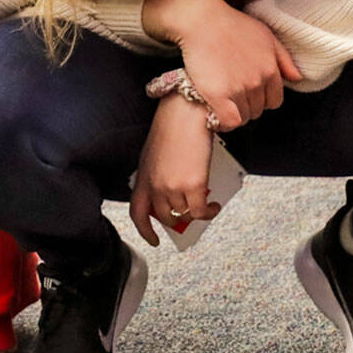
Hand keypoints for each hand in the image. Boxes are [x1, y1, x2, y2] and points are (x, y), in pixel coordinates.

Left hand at [129, 97, 217, 245]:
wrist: (187, 112)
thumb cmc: (174, 126)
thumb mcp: (156, 153)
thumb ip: (158, 174)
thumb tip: (171, 191)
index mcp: (143, 177)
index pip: (138, 212)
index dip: (145, 230)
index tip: (154, 239)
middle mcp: (155, 186)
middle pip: (165, 216)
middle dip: (178, 219)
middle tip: (190, 214)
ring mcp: (172, 188)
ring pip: (184, 214)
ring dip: (197, 214)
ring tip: (207, 206)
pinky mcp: (192, 185)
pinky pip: (200, 211)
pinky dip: (208, 212)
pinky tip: (214, 206)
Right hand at [171, 2, 300, 129]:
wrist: (202, 21)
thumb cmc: (231, 25)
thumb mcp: (266, 36)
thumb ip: (284, 59)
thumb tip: (297, 78)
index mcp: (270, 69)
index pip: (274, 101)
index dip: (261, 100)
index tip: (249, 94)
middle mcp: (257, 82)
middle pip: (258, 111)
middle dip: (247, 105)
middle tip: (232, 95)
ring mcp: (238, 89)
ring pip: (243, 117)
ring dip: (233, 112)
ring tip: (222, 101)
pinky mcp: (218, 94)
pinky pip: (229, 121)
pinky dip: (224, 122)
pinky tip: (215, 114)